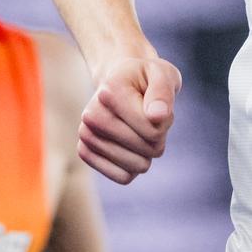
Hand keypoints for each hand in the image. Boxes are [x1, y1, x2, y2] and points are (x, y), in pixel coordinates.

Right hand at [78, 54, 180, 183]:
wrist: (120, 82)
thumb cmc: (146, 78)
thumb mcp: (163, 74)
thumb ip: (163, 93)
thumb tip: (157, 116)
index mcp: (109, 93)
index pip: (153, 130)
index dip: (166, 120)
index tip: (157, 104)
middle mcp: (91, 115)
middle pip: (147, 149)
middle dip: (158, 136)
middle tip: (149, 116)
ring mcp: (86, 135)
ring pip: (137, 166)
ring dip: (147, 150)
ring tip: (139, 127)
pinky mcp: (85, 152)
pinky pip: (123, 177)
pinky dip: (134, 165)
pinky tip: (130, 145)